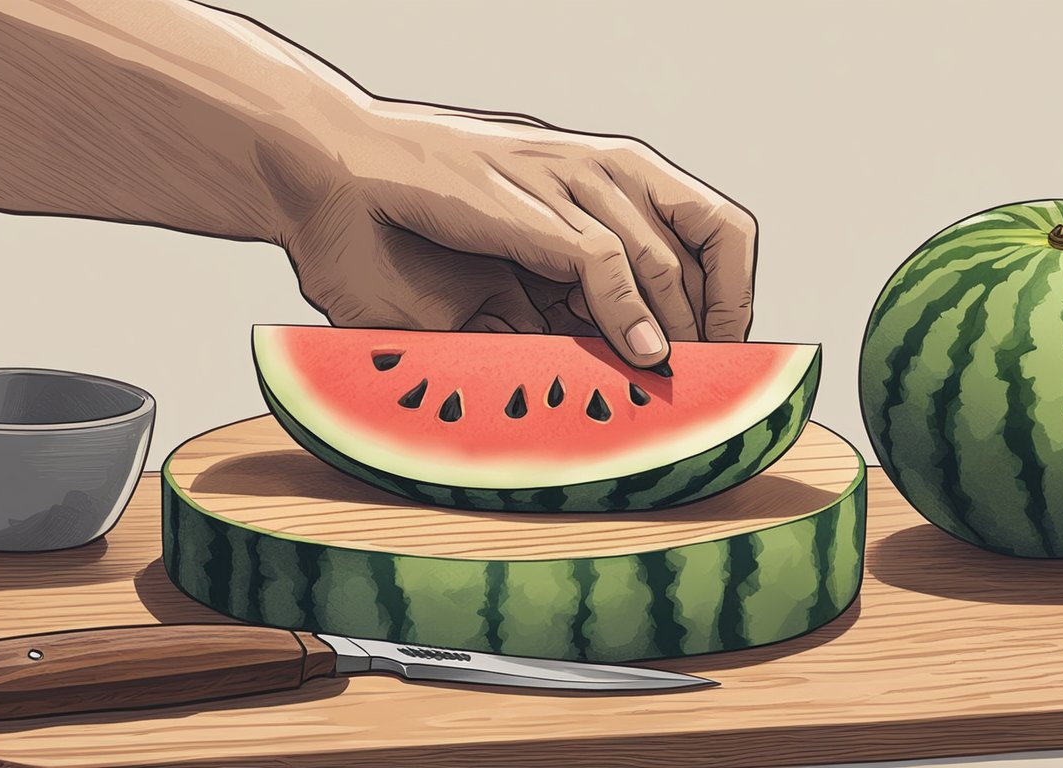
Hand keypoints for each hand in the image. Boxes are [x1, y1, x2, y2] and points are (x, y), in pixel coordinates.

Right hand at [271, 102, 757, 366]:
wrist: (329, 184)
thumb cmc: (403, 231)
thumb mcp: (502, 277)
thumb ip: (554, 312)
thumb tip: (612, 367)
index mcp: (596, 184)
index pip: (710, 226)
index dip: (734, 290)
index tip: (728, 354)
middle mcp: (594, 172)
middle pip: (708, 237)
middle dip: (721, 319)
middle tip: (717, 381)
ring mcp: (560, 183)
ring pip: (662, 255)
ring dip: (681, 327)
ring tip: (687, 382)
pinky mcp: (526, 205)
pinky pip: (602, 259)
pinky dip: (628, 312)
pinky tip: (641, 356)